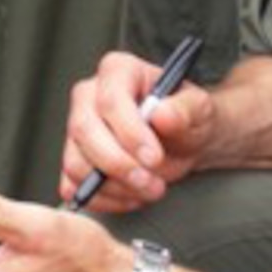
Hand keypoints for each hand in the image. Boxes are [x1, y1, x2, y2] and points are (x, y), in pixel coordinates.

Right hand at [59, 51, 216, 211]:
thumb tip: (161, 115)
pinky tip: (132, 196)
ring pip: (76, 163)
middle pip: (84, 131)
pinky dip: (103, 199)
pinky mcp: (75, 160)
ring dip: (114, 187)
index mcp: (118, 71)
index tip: (154, 157)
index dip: (130, 132)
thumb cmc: (187, 118)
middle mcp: (89, 96)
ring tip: (150, 189)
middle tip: (152, 184)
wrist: (183, 142)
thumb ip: (185, 109)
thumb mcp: (199, 109)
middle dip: (118, 164)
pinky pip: (73, 186)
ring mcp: (76, 129)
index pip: (111, 100)